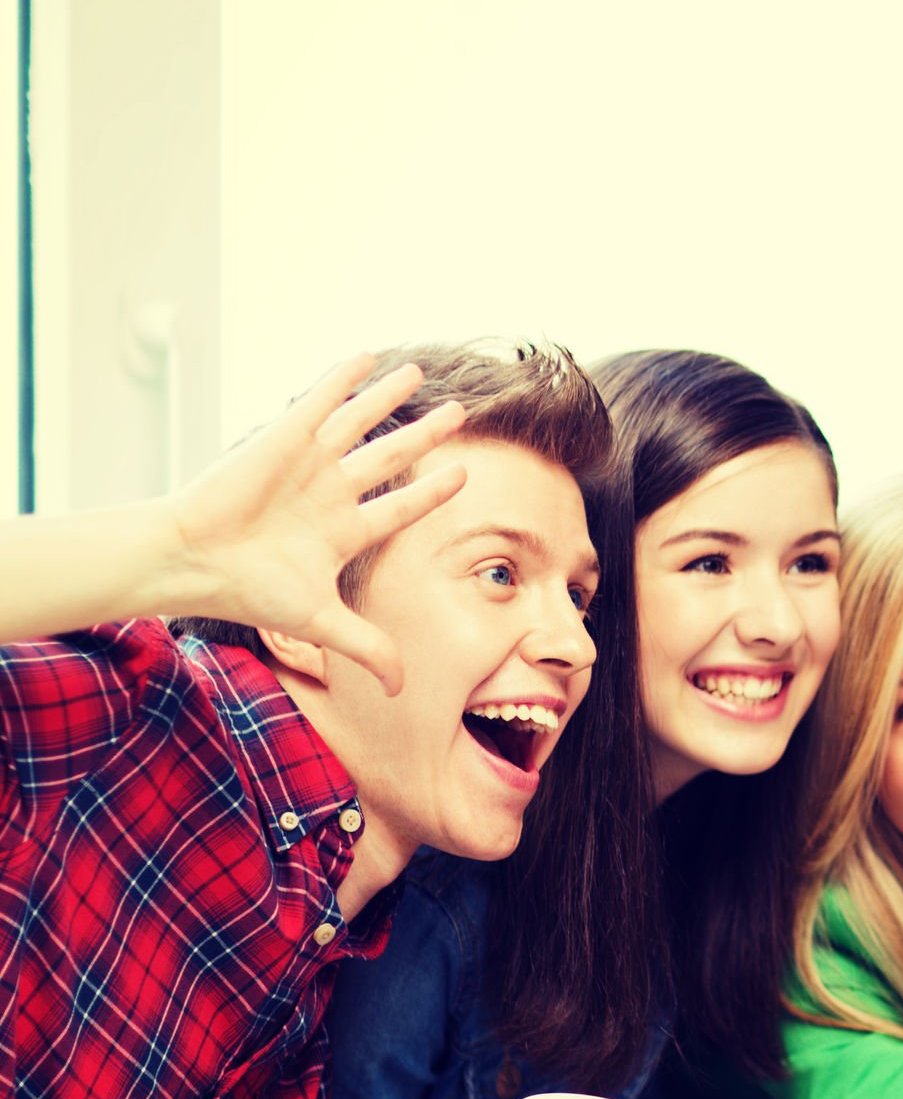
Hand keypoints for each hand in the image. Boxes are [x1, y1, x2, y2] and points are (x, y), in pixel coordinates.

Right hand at [165, 354, 468, 693]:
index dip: (432, 492)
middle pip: (391, 457)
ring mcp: (308, 465)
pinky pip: (320, 401)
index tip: (462, 475)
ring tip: (419, 374)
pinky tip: (368, 357)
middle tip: (460, 414)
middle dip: (425, 436)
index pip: (401, 507)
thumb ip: (368, 648)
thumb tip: (403, 690)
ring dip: (389, 398)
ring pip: (359, 423)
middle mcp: (330, 493)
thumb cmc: (249, 590)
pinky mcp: (282, 438)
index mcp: (343, 533)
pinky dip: (344, 379)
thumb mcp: (320, 622)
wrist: (194, 561)